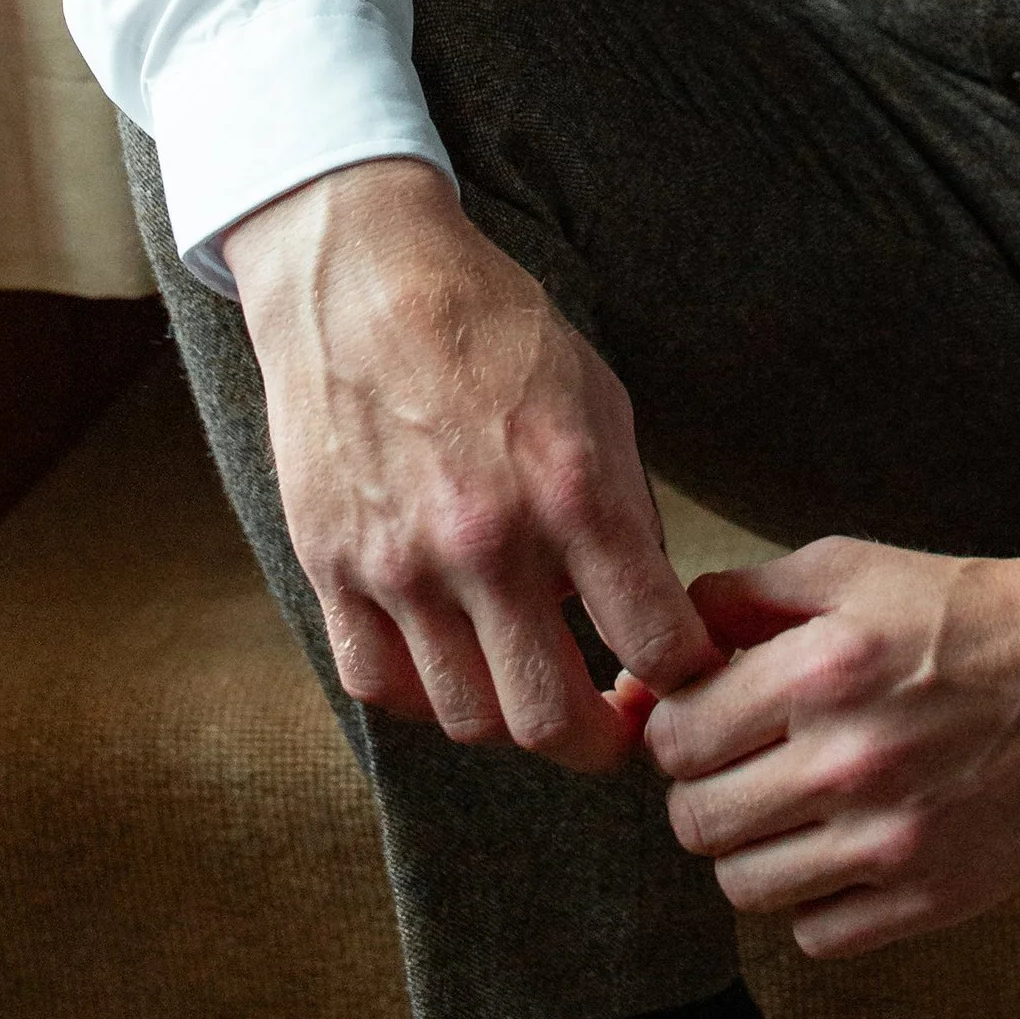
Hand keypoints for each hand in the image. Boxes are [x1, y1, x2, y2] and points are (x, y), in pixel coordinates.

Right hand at [224, 156, 715, 769]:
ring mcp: (400, 564)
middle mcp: (487, 543)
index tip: (686, 677)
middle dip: (600, 740)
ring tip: (531, 674)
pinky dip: (425, 694)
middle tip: (613, 720)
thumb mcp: (601, 401)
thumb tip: (650, 613)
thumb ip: (627, 514)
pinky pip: (380, 686)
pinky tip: (453, 657)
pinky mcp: (331, 568)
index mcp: (573, 492)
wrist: (363, 277)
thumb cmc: (495, 329)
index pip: (656, 646)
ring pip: (467, 718)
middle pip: (552, 720)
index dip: (688, 679)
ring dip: (512, 713)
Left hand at [640, 540, 1019, 958]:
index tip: (706, 717)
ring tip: (789, 808)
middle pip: (695, 820)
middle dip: (704, 788)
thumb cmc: (971, 612)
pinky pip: (815, 936)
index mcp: (823, 669)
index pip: (674, 738)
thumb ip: (742, 597)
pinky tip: (842, 849)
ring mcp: (894, 842)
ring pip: (743, 888)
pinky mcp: (933, 900)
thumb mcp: (852, 568)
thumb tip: (656, 654)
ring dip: (749, 849)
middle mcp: (851, 761)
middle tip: (744, 763)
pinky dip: (813, 901)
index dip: (677, 726)